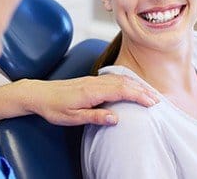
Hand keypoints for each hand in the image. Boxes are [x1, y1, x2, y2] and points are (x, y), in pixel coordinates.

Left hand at [19, 74, 158, 125]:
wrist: (39, 93)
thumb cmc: (54, 107)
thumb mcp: (72, 117)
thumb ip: (94, 116)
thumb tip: (116, 118)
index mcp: (92, 91)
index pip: (122, 91)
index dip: (139, 96)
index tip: (152, 102)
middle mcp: (95, 82)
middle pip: (124, 83)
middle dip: (142, 90)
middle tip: (157, 99)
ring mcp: (93, 79)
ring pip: (120, 79)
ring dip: (136, 85)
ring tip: (149, 93)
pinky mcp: (91, 80)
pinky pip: (113, 78)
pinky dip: (127, 81)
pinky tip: (131, 85)